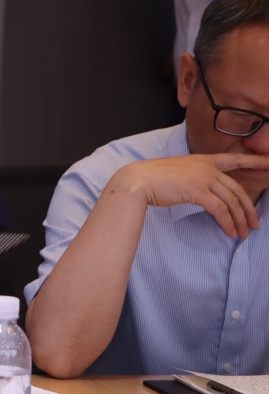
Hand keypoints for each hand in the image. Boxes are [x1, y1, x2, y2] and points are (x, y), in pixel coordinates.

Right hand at [115, 153, 268, 238]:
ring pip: (231, 201)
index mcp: (203, 160)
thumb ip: (194, 179)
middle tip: (255, 224)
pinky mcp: (198, 191)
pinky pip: (220, 209)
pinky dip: (227, 222)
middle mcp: (207, 167)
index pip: (235, 159)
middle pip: (237, 189)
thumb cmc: (153, 178)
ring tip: (243, 233)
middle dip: (249, 209)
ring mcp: (203, 178)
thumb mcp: (179, 173)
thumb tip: (203, 193)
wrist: (138, 180)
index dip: (254, 161)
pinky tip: (229, 231)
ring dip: (240, 220)